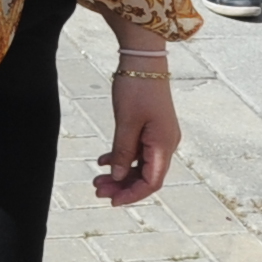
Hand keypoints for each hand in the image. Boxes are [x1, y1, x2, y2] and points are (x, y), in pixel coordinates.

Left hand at [95, 69, 179, 204]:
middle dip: (122, 186)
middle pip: (146, 175)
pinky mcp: (150, 127)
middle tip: (97, 190)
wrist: (143, 59)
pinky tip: (102, 161)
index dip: (133, 195)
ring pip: (140, 164)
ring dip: (119, 173)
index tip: (112, 201)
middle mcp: (165, 143)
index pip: (151, 182)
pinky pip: (137, 150)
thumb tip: (118, 177)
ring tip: (96, 179)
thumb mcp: (126, 122)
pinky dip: (120, 157)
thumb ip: (123, 152)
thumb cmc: (137, 88)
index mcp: (164, 145)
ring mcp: (158, 135)